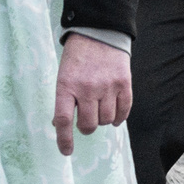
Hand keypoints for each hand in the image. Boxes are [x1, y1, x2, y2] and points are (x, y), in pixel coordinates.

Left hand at [53, 34, 131, 155]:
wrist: (99, 32)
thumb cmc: (77, 57)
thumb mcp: (63, 76)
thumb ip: (64, 99)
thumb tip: (59, 125)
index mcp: (66, 86)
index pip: (63, 120)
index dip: (64, 139)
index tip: (66, 152)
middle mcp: (87, 88)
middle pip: (88, 124)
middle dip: (87, 127)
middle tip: (86, 120)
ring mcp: (107, 86)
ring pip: (106, 120)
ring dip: (102, 120)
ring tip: (100, 110)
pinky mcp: (124, 83)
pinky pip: (124, 110)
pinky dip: (119, 117)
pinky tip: (115, 116)